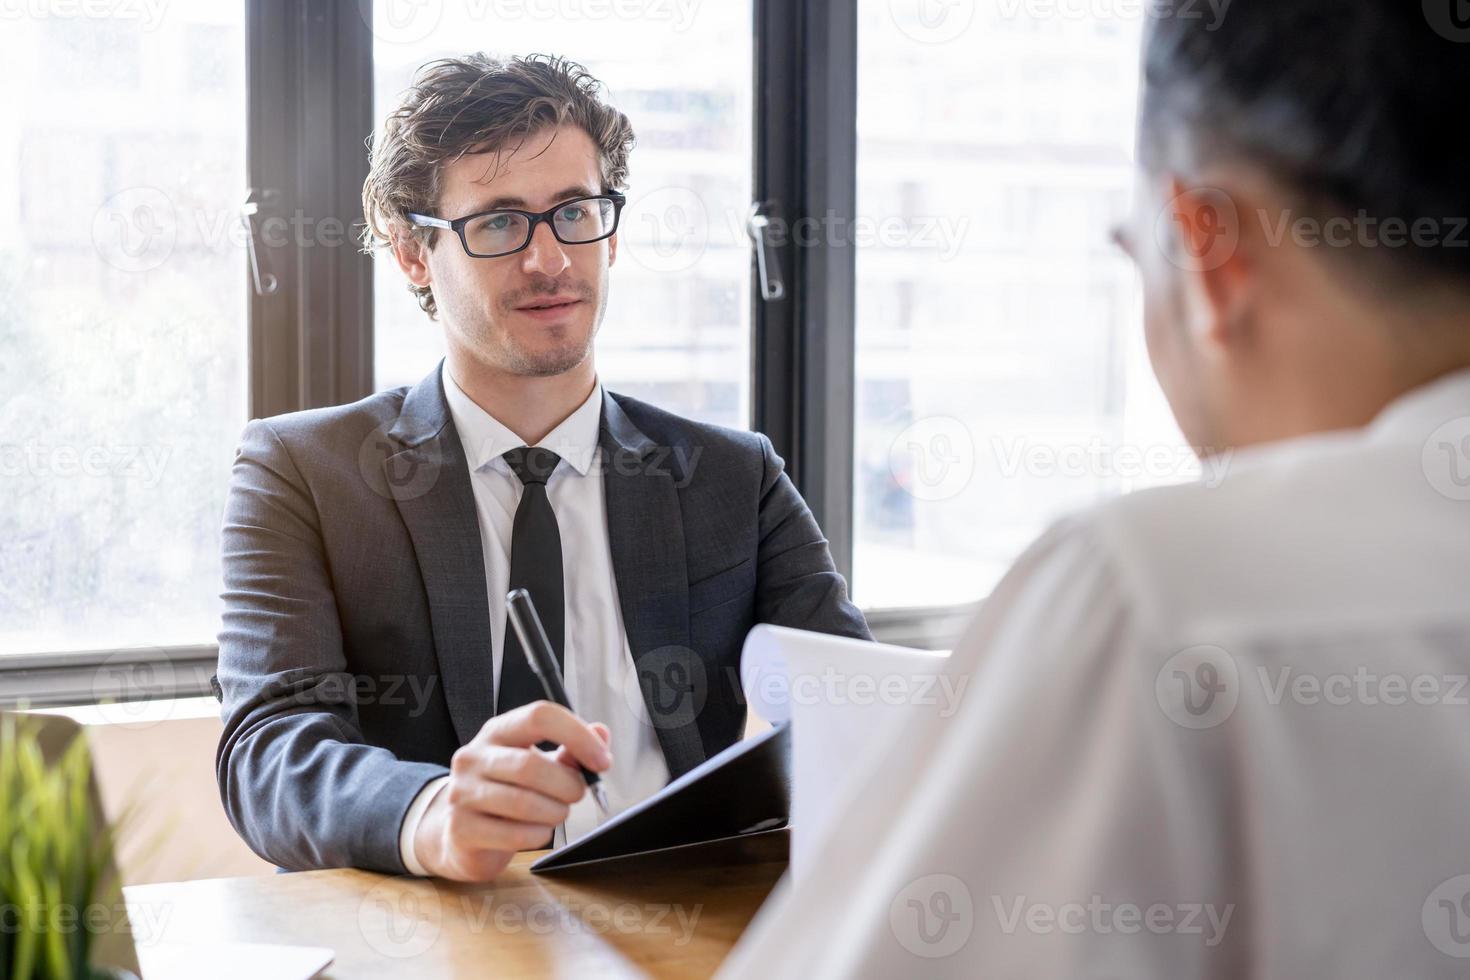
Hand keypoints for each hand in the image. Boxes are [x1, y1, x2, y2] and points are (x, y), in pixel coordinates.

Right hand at [413, 701, 611, 881]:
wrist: (461, 832)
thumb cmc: (508, 791)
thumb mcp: (539, 763)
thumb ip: (572, 749)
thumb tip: (601, 734)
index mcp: (498, 731)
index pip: (539, 716)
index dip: (578, 736)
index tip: (602, 761)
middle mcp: (474, 756)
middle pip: (531, 765)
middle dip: (568, 784)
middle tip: (577, 794)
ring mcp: (462, 792)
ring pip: (524, 803)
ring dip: (555, 812)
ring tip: (557, 812)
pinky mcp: (461, 829)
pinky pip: (515, 834)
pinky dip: (539, 835)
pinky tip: (537, 831)